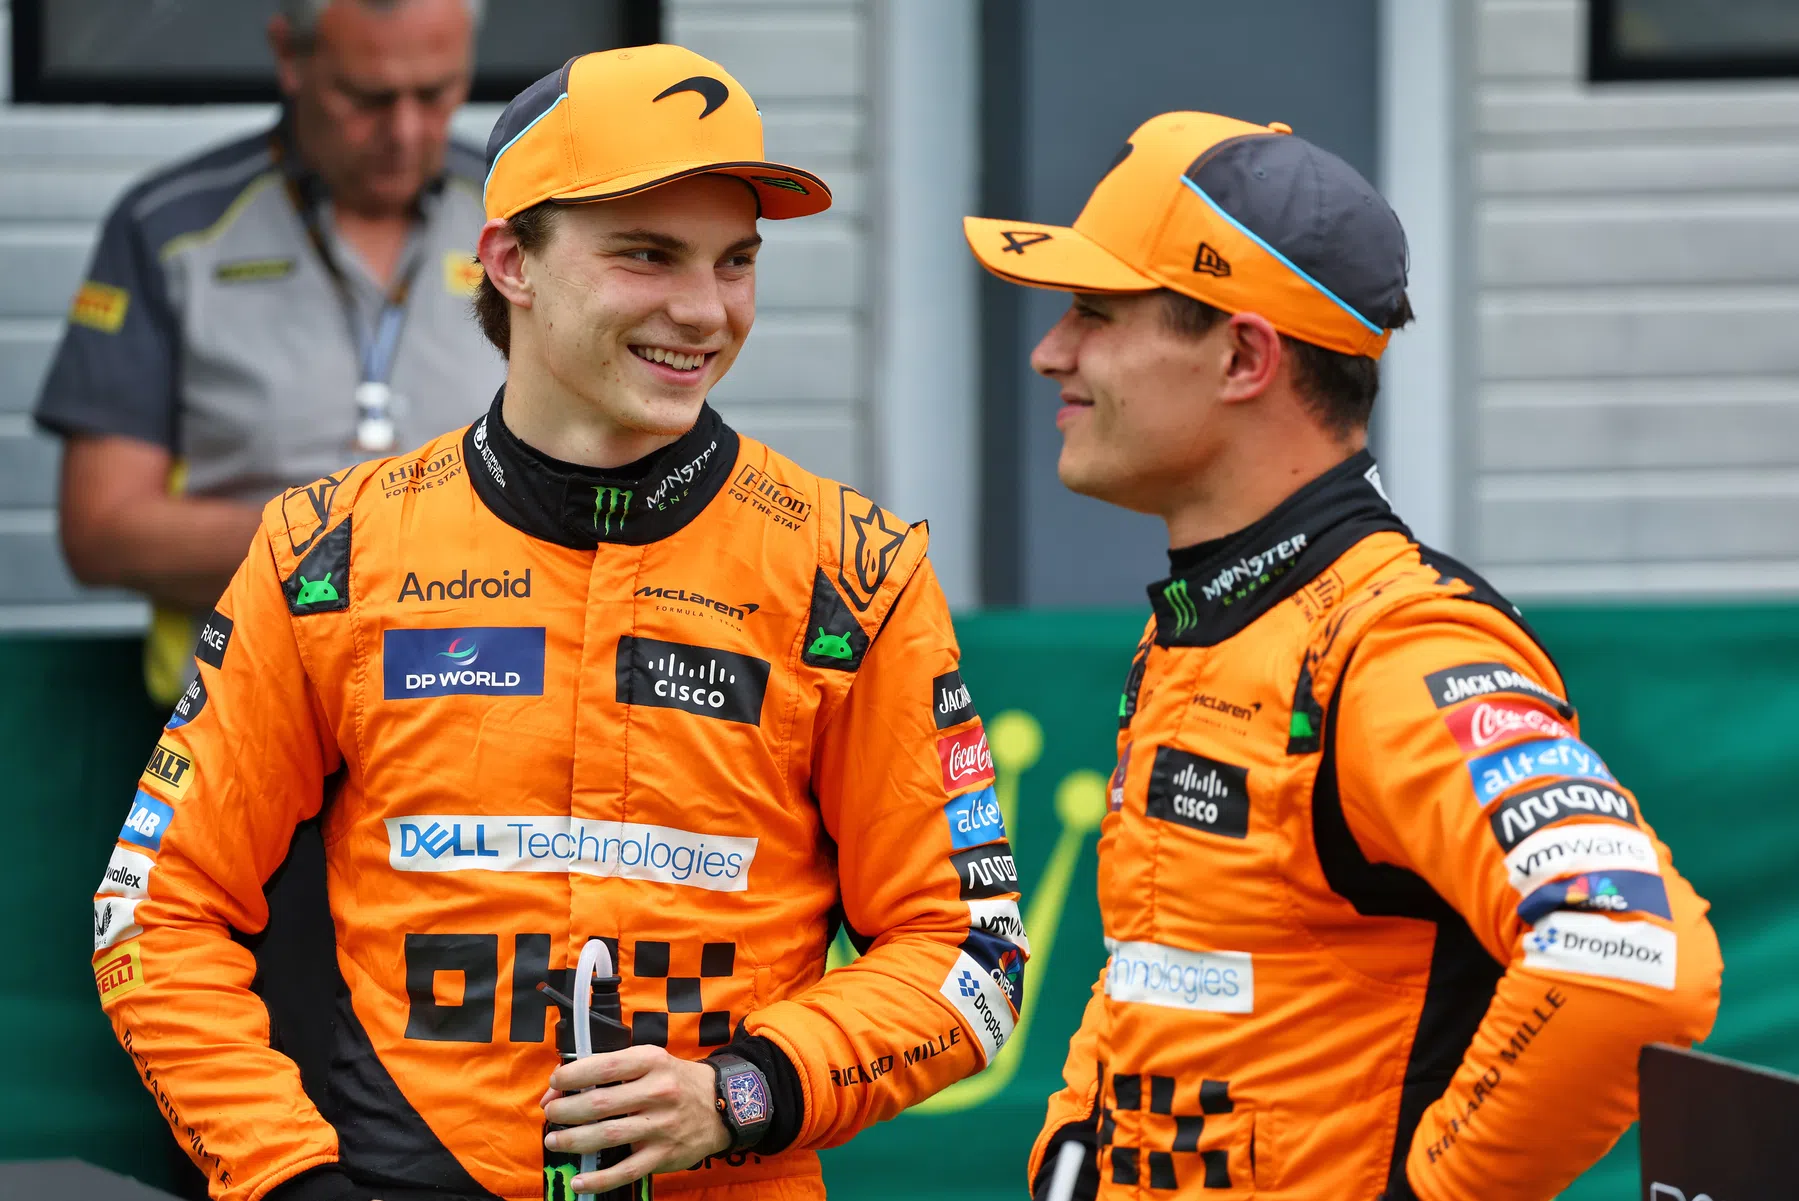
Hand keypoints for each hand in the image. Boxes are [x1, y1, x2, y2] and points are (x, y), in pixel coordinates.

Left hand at [541, 1045, 730, 1193]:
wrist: (723, 1105)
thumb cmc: (676, 1081)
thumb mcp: (652, 1062)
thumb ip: (613, 1070)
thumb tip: (564, 1086)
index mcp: (652, 1062)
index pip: (606, 1066)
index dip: (574, 1075)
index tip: (555, 1083)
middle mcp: (658, 1092)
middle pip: (600, 1103)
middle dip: (566, 1110)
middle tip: (551, 1114)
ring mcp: (662, 1126)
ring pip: (608, 1135)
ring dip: (573, 1141)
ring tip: (554, 1142)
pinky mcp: (664, 1155)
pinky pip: (626, 1170)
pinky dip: (599, 1179)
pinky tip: (579, 1181)